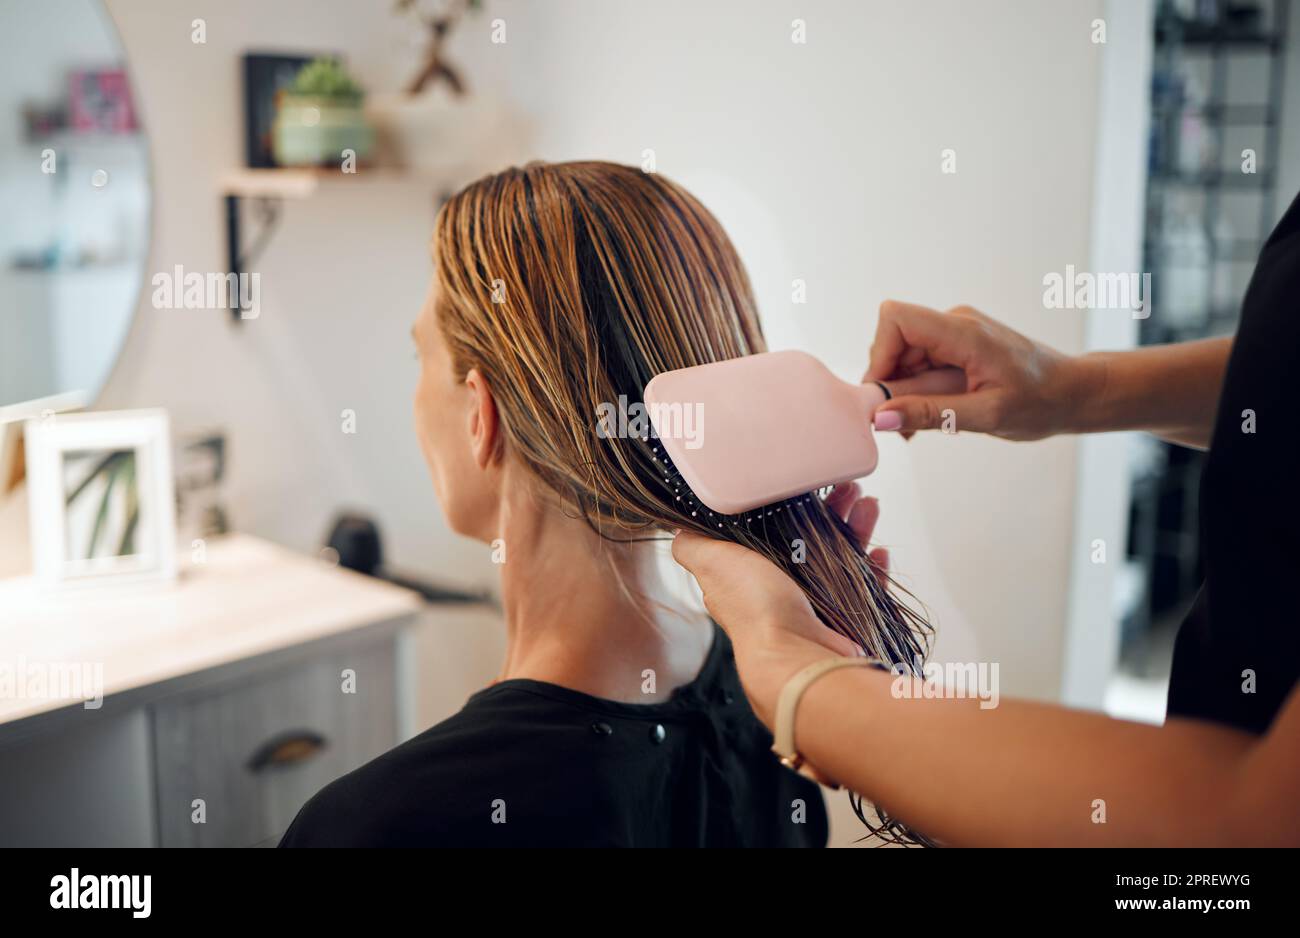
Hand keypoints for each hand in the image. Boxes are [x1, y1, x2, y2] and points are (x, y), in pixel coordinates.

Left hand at [671, 483, 887, 728]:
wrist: (798, 658)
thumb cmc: (756, 611)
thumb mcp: (712, 563)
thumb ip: (693, 545)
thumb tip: (681, 528)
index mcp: (748, 575)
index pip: (768, 530)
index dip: (786, 504)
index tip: (804, 483)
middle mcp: (780, 590)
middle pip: (809, 539)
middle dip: (829, 510)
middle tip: (846, 488)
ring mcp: (814, 605)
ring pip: (840, 556)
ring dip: (855, 527)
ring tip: (866, 503)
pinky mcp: (844, 619)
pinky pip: (863, 587)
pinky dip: (872, 567)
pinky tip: (879, 549)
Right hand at [866, 300, 1097, 440]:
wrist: (1074, 393)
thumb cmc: (1042, 402)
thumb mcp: (986, 415)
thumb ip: (931, 413)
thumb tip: (882, 417)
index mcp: (964, 332)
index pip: (896, 319)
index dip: (880, 356)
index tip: (887, 395)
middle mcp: (955, 323)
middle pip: (894, 341)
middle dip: (891, 383)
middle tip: (907, 422)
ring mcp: (955, 332)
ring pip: (903, 355)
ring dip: (904, 391)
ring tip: (926, 422)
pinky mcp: (956, 345)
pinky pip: (919, 362)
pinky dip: (917, 389)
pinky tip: (933, 412)